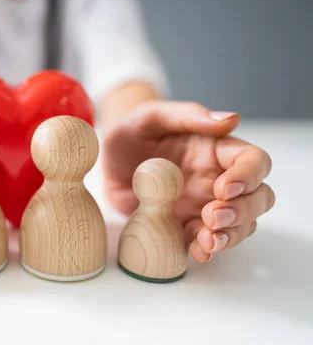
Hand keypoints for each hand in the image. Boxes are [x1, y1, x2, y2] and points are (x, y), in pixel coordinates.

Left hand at [103, 101, 274, 261]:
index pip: (254, 161)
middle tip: (213, 215)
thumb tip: (232, 119)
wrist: (108, 159)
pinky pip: (206, 243)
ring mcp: (205, 206)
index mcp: (217, 149)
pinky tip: (198, 252)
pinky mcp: (185, 226)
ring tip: (207, 239)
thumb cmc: (134, 131)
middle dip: (243, 211)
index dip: (248, 176)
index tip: (224, 187)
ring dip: (230, 235)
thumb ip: (190, 116)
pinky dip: (207, 250)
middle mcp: (219, 179)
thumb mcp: (152, 116)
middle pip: (258, 198)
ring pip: (240, 225)